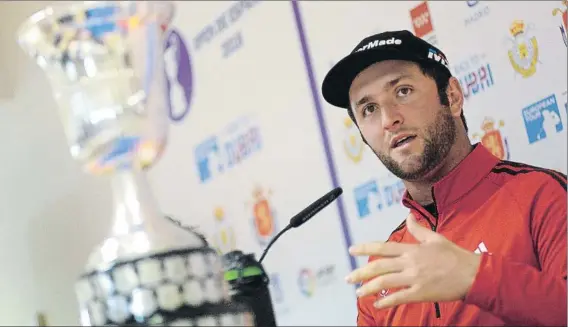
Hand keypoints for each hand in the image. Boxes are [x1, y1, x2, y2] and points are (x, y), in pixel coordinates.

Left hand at [345, 213, 481, 308]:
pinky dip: (385, 301)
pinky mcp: (420, 293)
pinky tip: (376, 304)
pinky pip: (398, 297)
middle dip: (360, 272)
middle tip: (348, 277)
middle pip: (378, 266)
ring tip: (358, 292)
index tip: (352, 250)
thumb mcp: (436, 238)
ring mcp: (414, 278)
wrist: (473, 274)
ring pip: (384, 282)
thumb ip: (419, 229)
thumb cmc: (455, 256)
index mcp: (411, 249)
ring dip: (368, 288)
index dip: (365, 248)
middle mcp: (409, 263)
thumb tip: (409, 216)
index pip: (382, 247)